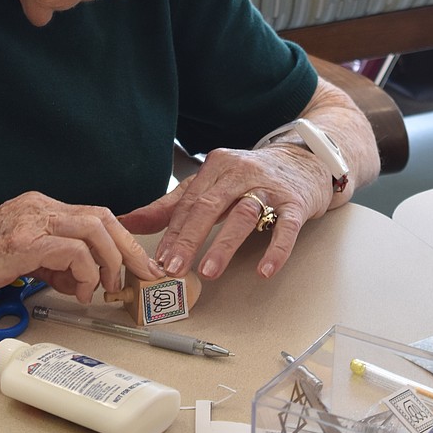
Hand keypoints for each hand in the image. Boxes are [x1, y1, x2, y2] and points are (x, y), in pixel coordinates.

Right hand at [0, 192, 163, 305]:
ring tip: (103, 288)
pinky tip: (77, 291)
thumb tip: (82, 280)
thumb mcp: (19, 259)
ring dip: (109, 261)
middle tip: (141, 275)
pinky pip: (74, 251)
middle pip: (102, 216)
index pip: (93, 215)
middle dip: (129, 248)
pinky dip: (85, 272)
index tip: (136, 264)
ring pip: (95, 229)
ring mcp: (31, 221)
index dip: (121, 239)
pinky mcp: (24, 242)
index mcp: (37, 207)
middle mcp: (37, 206)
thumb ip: (52, 263)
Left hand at [119, 144, 332, 281]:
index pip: (188, 202)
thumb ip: (171, 205)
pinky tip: (264, 270)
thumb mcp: (211, 184)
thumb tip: (127, 222)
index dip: (172, 232)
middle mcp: (240, 172)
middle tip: (174, 267)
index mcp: (216, 166)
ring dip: (224, 244)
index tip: (158, 259)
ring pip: (243, 214)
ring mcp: (269, 187)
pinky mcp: (296, 202)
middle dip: (189, 239)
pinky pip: (285, 226)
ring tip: (208, 271)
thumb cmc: (251, 177)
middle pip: (209, 206)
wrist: (305, 160)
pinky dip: (275, 249)